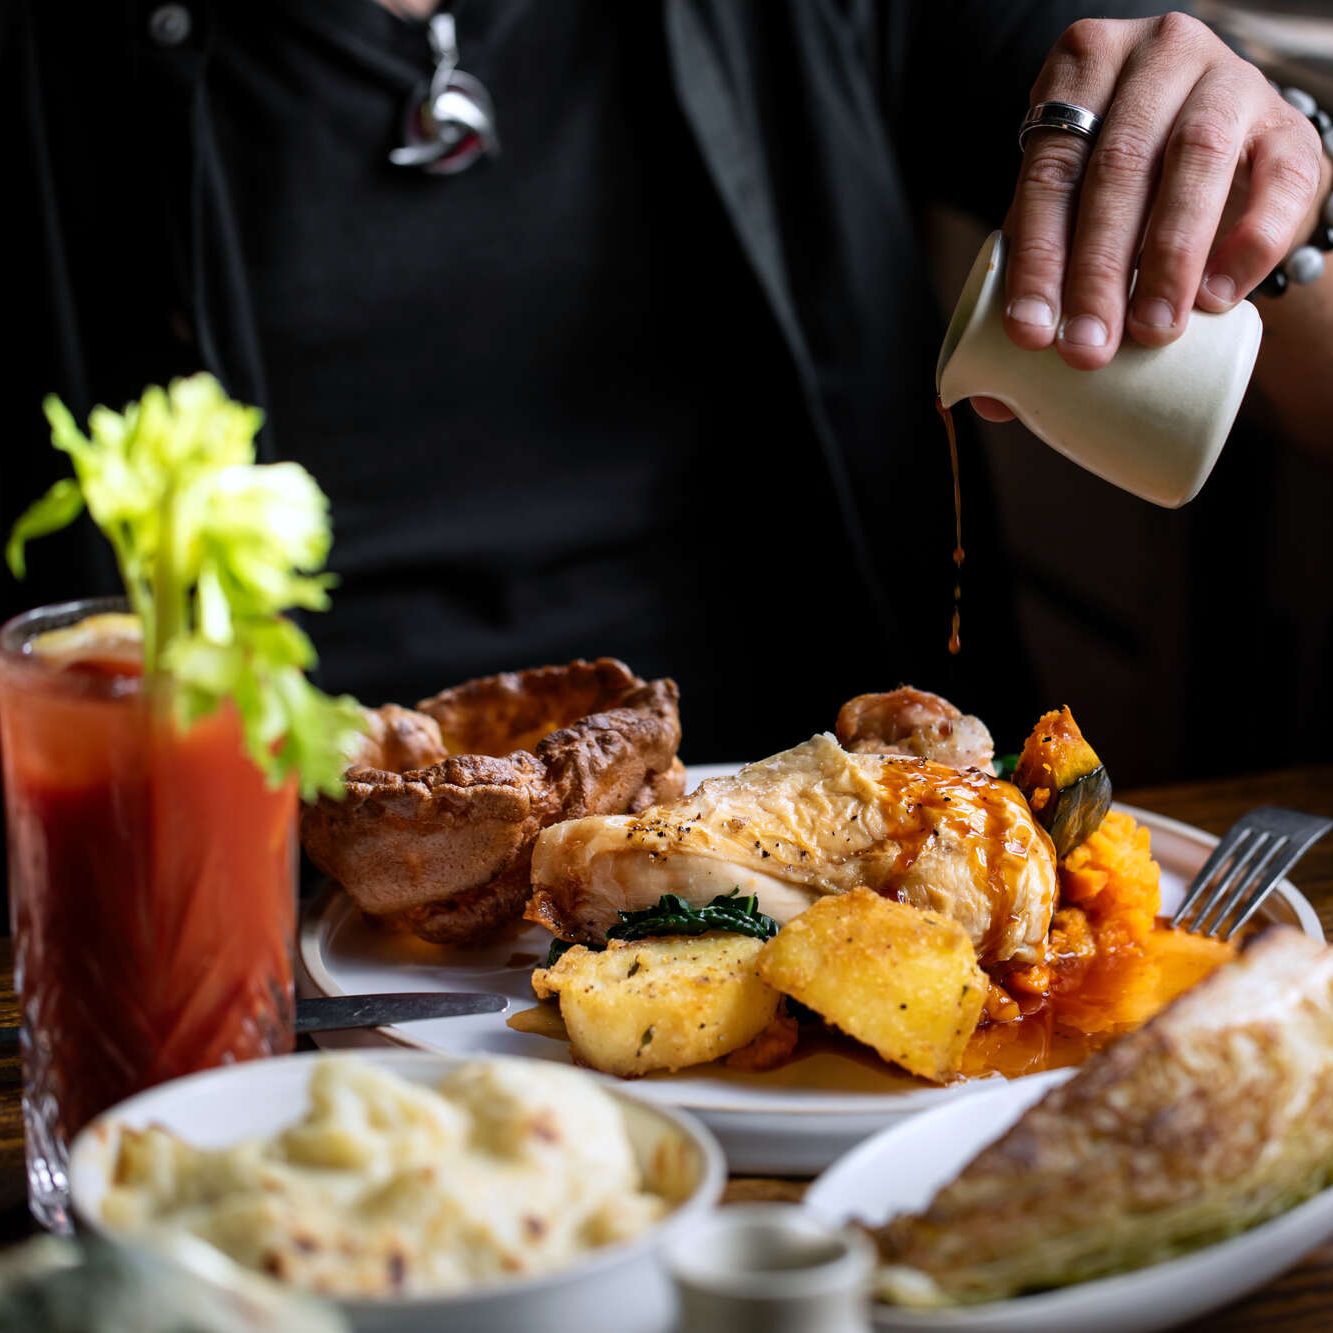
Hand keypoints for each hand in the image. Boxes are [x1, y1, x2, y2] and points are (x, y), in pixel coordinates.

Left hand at [1000, 12, 1323, 372]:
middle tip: (1085, 351)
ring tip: (1149, 334)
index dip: (1036, 257)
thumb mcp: (1067, 214)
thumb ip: (1031, 285)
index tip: (1031, 334)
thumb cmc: (1121, 191)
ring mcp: (1230, 82)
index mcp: (1081, 66)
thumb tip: (993, 402)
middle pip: (1117, 168)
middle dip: (1096, 270)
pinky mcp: (1290, 127)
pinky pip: (1280, 181)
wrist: (1222, 162)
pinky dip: (1248, 244)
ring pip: (1195, 162)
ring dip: (1167, 258)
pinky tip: (1216, 299)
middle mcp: (1157, 56)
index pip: (1048, 170)